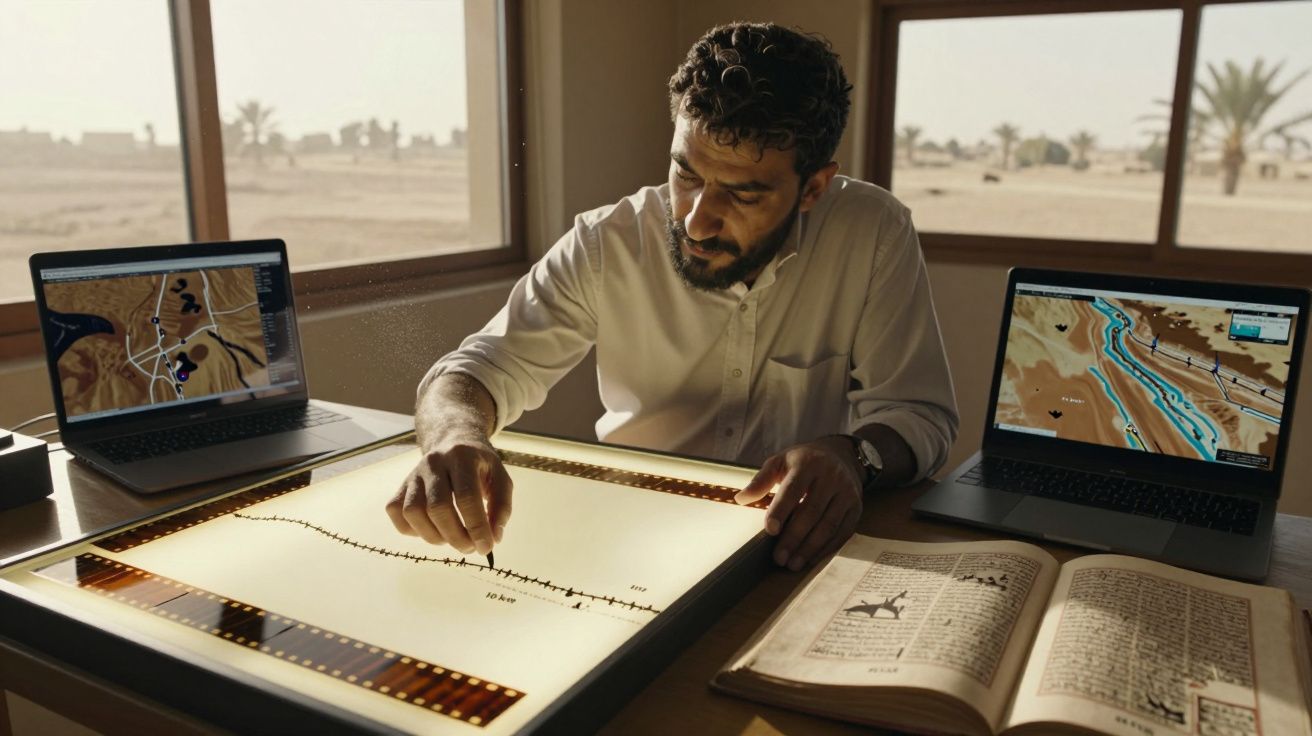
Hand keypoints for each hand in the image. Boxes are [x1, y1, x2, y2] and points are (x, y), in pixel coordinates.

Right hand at [384, 431, 512, 554]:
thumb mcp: (500, 478)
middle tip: (470, 548)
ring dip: (434, 536)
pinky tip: (433, 530)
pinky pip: (397, 513)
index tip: (486, 547)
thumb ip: (501, 507)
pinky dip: (413, 530)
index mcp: (462, 457)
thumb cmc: (479, 466)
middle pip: (437, 507)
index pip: (466, 496)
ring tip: (452, 538)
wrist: (453, 442)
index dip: (476, 527)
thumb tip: (494, 538)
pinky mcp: (401, 486)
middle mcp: (434, 463)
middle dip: (456, 536)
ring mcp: (413, 474)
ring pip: (413, 512)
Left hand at [735, 436, 862, 570]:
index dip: (781, 510)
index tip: (769, 530)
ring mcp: (847, 492)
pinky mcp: (856, 507)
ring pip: (829, 524)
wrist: (841, 455)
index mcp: (808, 463)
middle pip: (811, 511)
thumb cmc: (803, 462)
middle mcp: (831, 477)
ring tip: (793, 564)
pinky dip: (827, 548)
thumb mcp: (780, 461)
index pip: (793, 489)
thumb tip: (740, 498)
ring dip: (810, 548)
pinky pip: (843, 531)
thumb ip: (761, 480)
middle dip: (794, 537)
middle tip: (779, 558)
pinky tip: (811, 559)